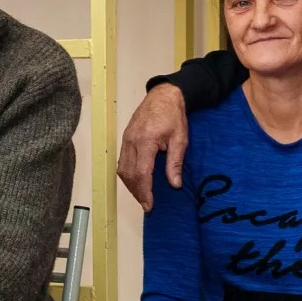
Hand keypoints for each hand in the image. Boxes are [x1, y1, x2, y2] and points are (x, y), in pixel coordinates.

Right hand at [117, 83, 187, 210]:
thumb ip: (175, 163)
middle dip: (137, 192)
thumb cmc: (173, 115)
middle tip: (147, 205)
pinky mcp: (125, 138)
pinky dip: (127, 174)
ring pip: (122, 169)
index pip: (141, 173)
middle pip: (129, 174)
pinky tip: (136, 182)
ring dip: (130, 185)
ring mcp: (126, 139)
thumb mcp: (180, 139)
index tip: (149, 205)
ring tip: (142, 196)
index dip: (144, 192)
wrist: (163, 95)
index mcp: (145, 141)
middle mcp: (131, 141)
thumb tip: (174, 185)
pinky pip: (121, 161)